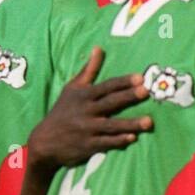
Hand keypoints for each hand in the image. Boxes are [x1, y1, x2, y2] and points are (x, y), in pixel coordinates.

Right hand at [27, 47, 151, 175]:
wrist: (44, 140)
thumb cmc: (62, 111)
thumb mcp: (71, 89)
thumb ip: (88, 70)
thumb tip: (98, 48)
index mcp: (83, 96)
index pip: (106, 87)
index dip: (122, 82)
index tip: (139, 78)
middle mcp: (85, 111)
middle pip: (110, 102)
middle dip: (127, 97)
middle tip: (145, 91)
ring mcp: (87, 129)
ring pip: (111, 125)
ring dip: (130, 123)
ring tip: (149, 122)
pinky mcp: (88, 145)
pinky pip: (105, 142)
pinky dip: (118, 140)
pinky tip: (131, 138)